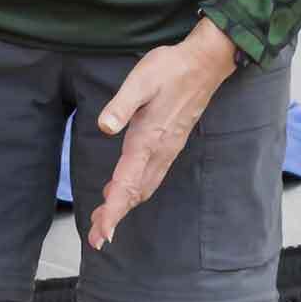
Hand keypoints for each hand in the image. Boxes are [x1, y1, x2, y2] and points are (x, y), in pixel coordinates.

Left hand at [86, 18, 238, 251]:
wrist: (204, 64)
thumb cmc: (169, 68)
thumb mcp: (140, 80)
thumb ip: (122, 104)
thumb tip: (104, 127)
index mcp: (147, 140)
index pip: (127, 183)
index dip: (113, 211)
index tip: (102, 234)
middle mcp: (158, 150)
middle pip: (134, 192)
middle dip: (115, 216)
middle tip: (96, 238)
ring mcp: (167, 149)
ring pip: (143, 186)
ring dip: (124, 205)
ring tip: (104, 222)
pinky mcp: (170, 143)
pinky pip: (150, 175)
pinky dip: (135, 190)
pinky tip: (123, 191)